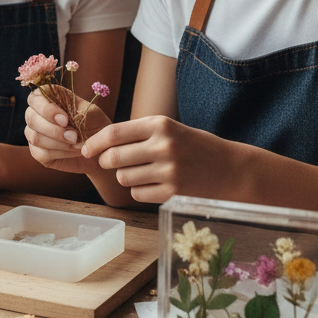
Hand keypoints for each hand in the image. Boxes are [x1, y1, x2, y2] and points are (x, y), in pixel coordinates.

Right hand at [23, 86, 110, 174]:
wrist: (102, 149)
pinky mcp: (38, 152)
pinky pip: (40, 153)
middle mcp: (38, 115)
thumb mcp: (91, 113)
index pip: (35, 97)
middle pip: (31, 118)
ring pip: (35, 136)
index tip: (65, 119)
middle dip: (54, 129)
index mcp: (48, 99)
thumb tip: (61, 116)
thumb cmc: (96, 126)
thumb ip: (74, 108)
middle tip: (74, 136)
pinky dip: (60, 153)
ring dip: (59, 142)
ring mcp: (35, 134)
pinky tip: (73, 151)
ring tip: (77, 144)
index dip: (46, 108)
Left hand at [80, 116, 228, 202]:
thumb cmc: (194, 146)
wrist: (231, 168)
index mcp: (160, 124)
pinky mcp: (173, 192)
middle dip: (107, 162)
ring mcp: (169, 171)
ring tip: (141, 172)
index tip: (86, 149)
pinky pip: (137, 193)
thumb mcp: (169, 129)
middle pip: (114, 157)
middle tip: (113, 162)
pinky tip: (154, 184)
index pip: (114, 133)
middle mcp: (163, 146)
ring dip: (125, 176)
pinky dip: (139, 190)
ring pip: (124, 177)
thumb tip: (100, 143)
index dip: (94, 142)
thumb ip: (139, 133)